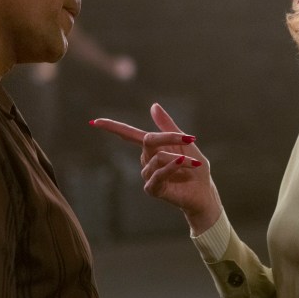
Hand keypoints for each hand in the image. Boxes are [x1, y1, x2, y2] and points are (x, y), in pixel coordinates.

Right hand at [90, 103, 222, 234]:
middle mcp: (146, 160)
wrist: (204, 191)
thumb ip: (168, 126)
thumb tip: (153, 106)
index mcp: (152, 147)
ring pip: (156, 158)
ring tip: (194, 163)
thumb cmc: (195, 167)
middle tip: (190, 139)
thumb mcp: (184, 143)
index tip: (94, 122)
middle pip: (148, 140)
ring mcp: (148, 175)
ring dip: (179, 159)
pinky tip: (182, 164)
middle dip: (169, 137)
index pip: (128, 135)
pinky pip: (157, 175)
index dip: (111, 127)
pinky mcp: (152, 190)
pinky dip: (170, 168)